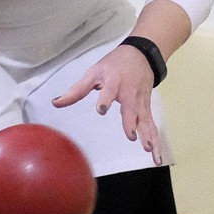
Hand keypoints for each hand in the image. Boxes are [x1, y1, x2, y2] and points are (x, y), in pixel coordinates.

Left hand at [52, 44, 162, 164]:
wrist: (141, 55)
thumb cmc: (115, 64)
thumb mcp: (93, 73)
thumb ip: (76, 91)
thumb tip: (56, 103)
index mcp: (114, 82)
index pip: (109, 91)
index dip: (105, 99)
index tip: (102, 109)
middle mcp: (130, 93)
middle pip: (131, 109)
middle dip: (131, 123)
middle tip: (131, 136)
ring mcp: (140, 102)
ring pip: (146, 121)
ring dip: (148, 136)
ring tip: (149, 150)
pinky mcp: (147, 109)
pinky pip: (152, 126)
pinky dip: (156, 141)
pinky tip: (157, 158)